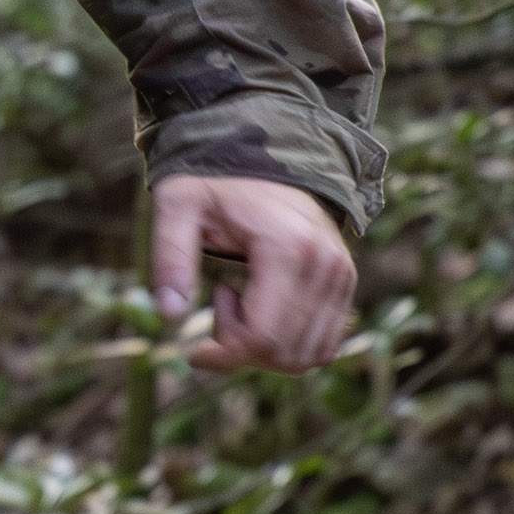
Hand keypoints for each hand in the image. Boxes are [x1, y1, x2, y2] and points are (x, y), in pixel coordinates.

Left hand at [151, 173, 362, 373]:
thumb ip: (170, 257)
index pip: (261, 336)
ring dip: (265, 349)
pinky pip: (323, 346)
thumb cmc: (216, 184)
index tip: (194, 346)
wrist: (265, 157)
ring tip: (242, 302)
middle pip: (283, 353)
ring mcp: (342, 276)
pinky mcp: (345, 285)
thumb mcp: (178, 207)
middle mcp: (325, 265)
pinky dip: (289, 346)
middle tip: (219, 302)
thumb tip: (168, 315)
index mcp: (287, 247)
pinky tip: (264, 310)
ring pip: (306, 356)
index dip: (223, 354)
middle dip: (240, 348)